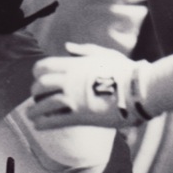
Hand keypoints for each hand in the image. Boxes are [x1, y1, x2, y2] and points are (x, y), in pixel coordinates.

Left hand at [28, 42, 150, 129]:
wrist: (139, 89)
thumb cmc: (126, 71)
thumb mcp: (105, 54)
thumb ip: (84, 50)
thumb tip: (67, 47)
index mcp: (74, 64)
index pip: (42, 66)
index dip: (37, 74)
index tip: (40, 80)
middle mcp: (69, 80)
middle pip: (39, 86)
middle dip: (36, 94)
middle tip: (38, 100)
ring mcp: (73, 98)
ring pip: (42, 105)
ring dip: (35, 111)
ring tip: (33, 116)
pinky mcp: (79, 116)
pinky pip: (53, 121)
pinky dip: (42, 123)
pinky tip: (39, 125)